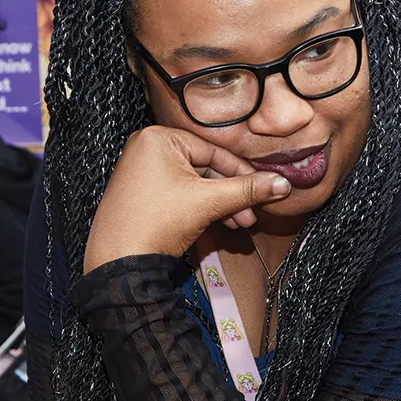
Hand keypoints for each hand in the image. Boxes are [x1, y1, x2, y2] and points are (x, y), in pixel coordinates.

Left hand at [83, 125, 292, 269]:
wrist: (118, 262)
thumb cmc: (155, 223)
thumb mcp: (209, 203)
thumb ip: (248, 190)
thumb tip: (282, 183)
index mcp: (158, 138)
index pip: (213, 151)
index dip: (242, 173)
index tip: (265, 187)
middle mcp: (147, 149)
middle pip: (205, 169)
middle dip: (231, 195)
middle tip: (251, 215)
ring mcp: (142, 172)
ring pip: (194, 184)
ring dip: (220, 205)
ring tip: (237, 225)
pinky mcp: (141, 193)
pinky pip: (179, 194)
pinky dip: (200, 208)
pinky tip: (219, 224)